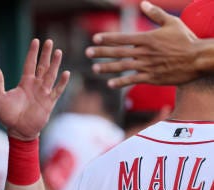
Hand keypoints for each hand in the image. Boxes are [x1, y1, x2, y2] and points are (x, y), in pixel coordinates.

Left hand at [0, 38, 69, 140]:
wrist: (18, 131)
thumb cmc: (8, 116)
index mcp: (24, 83)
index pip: (29, 64)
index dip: (32, 53)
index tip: (36, 41)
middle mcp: (35, 86)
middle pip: (42, 66)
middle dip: (46, 54)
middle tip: (50, 42)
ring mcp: (43, 93)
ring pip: (51, 75)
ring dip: (55, 64)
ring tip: (58, 52)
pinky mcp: (49, 103)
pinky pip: (56, 91)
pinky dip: (61, 83)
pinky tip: (65, 73)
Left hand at [85, 0, 199, 87]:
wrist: (198, 59)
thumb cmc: (186, 39)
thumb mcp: (172, 23)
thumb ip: (156, 14)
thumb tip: (143, 3)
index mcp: (147, 38)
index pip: (123, 38)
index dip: (108, 38)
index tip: (95, 38)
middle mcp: (144, 52)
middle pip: (118, 52)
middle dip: (101, 52)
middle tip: (87, 53)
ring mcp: (147, 66)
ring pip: (123, 67)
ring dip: (107, 68)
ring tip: (95, 68)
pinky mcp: (151, 77)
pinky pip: (133, 80)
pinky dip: (121, 82)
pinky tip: (110, 84)